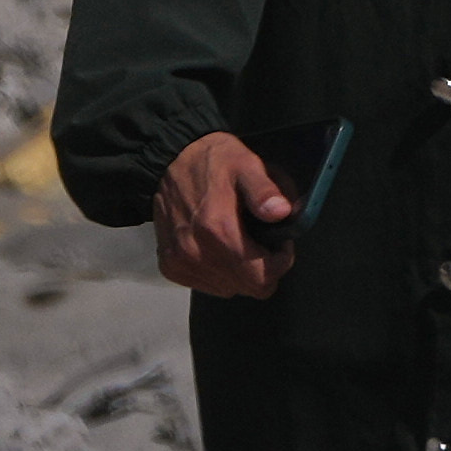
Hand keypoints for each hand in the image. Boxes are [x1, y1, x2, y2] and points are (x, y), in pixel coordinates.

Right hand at [153, 130, 299, 301]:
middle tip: (261, 240)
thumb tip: (282, 213)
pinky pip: (206, 285)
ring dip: (240, 272)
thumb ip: (264, 190)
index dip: (280, 262)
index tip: (279, 242)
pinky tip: (218, 246)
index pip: (262, 278)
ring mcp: (180, 263)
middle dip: (263, 268)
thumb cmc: (212, 162)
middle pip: (248, 288)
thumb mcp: (246, 164)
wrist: (169, 161)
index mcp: (218, 231)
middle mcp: (196, 254)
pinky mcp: (170, 267)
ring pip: (228, 289)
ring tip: (239, 241)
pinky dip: (218, 272)